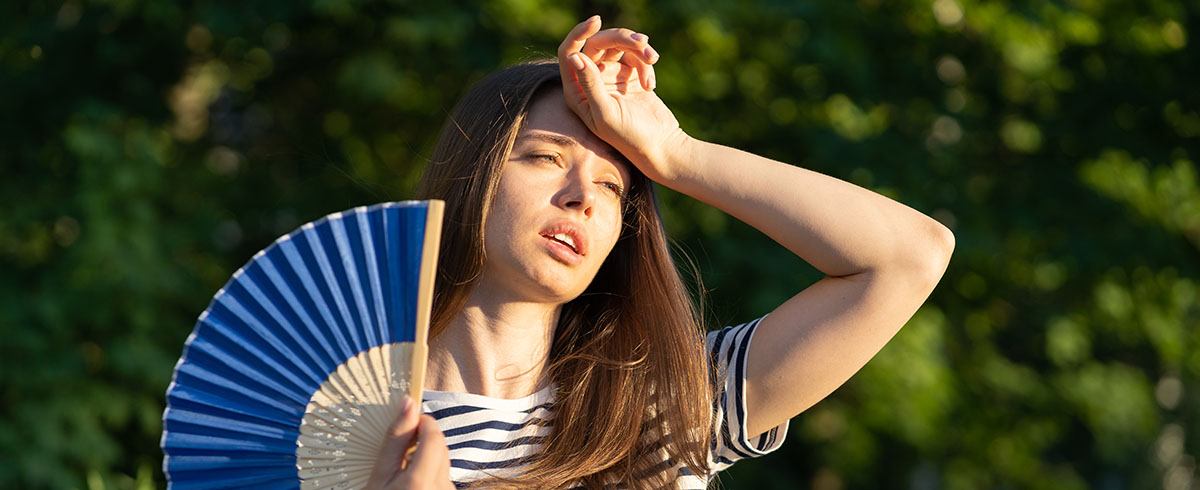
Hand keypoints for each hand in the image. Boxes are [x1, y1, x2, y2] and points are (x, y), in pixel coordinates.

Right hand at [366, 396, 453, 489]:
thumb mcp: (379, 476)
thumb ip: (396, 439)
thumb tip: (409, 401)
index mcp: (421, 481)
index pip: (434, 434)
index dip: (421, 423)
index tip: (406, 424)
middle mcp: (443, 488)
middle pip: (440, 447)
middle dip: (423, 441)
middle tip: (399, 451)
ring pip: (443, 462)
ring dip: (426, 459)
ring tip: (402, 474)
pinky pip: (444, 477)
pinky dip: (430, 474)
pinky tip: (412, 486)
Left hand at [557, 16, 692, 182]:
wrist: (661, 146)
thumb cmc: (630, 137)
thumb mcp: (606, 112)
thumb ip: (590, 84)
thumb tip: (574, 56)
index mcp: (576, 92)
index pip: (569, 53)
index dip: (580, 34)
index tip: (597, 21)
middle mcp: (590, 82)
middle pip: (598, 44)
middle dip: (620, 39)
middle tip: (642, 43)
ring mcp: (611, 78)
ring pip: (619, 46)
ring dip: (638, 48)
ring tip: (653, 58)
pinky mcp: (630, 76)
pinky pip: (636, 56)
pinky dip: (646, 64)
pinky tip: (651, 85)